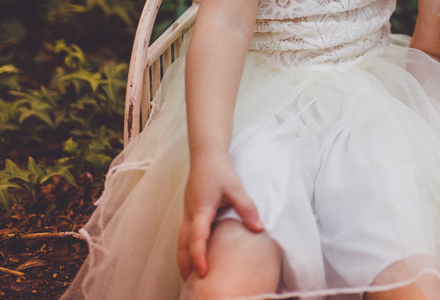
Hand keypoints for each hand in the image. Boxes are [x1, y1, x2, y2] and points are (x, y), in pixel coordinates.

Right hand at [177, 155, 262, 279]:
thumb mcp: (236, 187)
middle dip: (186, 265)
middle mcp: (190, 214)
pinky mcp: (189, 212)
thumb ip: (247, 208)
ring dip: (183, 258)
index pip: (197, 237)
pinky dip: (185, 249)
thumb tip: (259, 229)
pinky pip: (183, 235)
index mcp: (201, 209)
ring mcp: (187, 213)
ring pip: (180, 241)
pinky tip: (192, 256)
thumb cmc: (220, 171)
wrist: (206, 156)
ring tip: (189, 277)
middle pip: (182, 245)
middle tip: (192, 284)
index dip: (199, 256)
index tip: (203, 272)